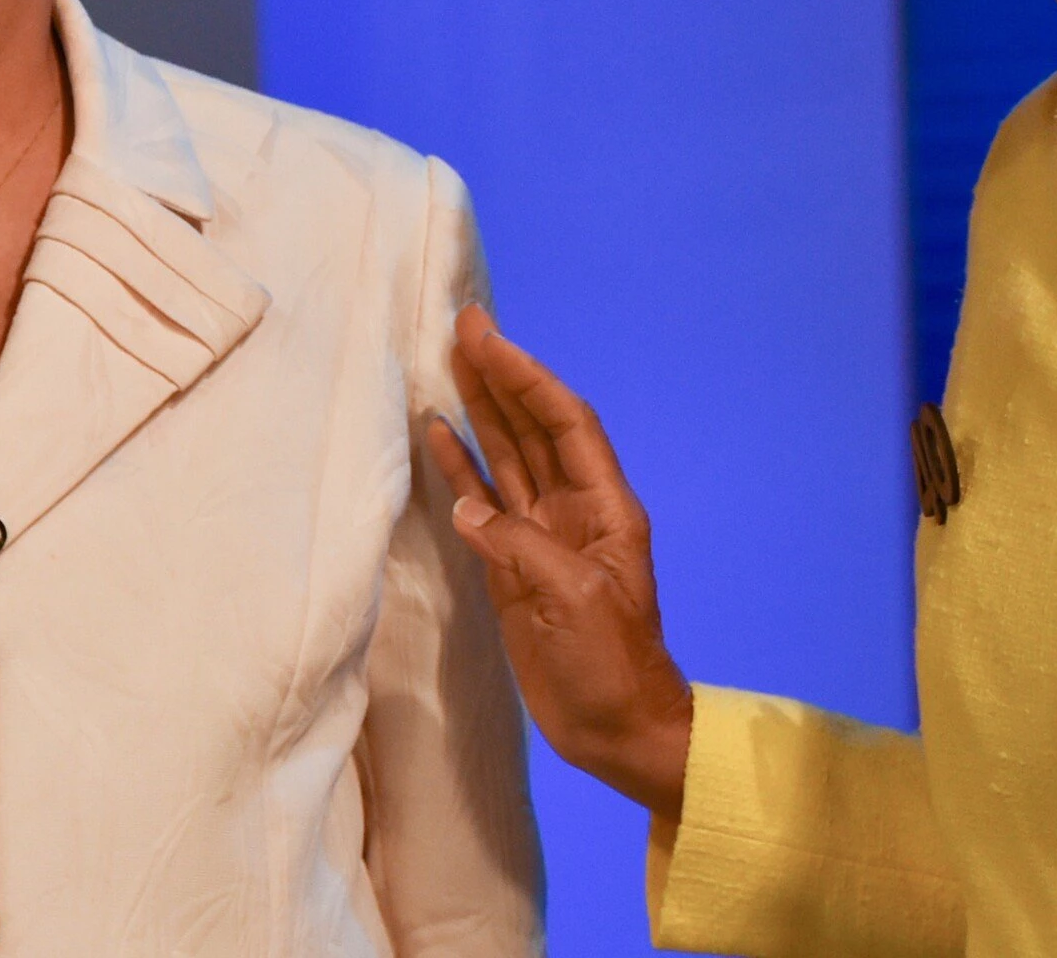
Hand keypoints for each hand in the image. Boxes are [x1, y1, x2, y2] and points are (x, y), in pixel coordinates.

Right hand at [425, 304, 693, 817]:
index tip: (489, 339)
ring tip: (447, 362)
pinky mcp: (514, 566)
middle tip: (463, 324)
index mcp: (604, 508)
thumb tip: (469, 506)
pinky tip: (438, 435)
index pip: (563, 424)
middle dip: (502, 376)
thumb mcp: (574, 600)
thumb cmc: (612, 666)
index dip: (527, 378)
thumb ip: (519, 546)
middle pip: (532, 427)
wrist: (618, 731)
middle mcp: (573, 510)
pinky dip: (462, 468)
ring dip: (480, 411)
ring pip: (507, 457)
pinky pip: (486, 504)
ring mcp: (541, 536)